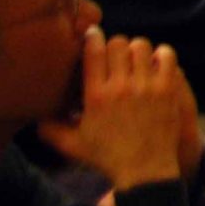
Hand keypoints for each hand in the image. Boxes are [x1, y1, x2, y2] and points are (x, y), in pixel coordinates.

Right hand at [35, 31, 189, 191]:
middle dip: (115, 46)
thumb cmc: (106, 157)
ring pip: (142, 45)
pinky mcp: (168, 88)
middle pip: (118, 43)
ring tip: (135, 60)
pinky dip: (161, 55)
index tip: (92, 36)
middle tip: (115, 56)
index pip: (93, 51)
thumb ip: (50, 129)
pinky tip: (155, 64)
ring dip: (137, 50)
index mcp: (96, 96)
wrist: (143, 169)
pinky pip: (167, 56)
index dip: (92, 38)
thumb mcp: (71, 146)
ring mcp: (147, 86)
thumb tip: (36, 115)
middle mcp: (121, 87)